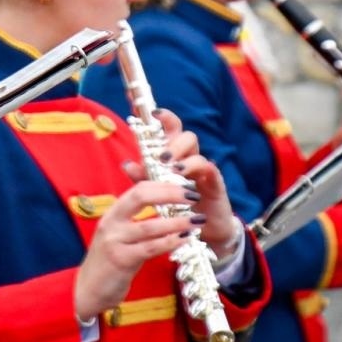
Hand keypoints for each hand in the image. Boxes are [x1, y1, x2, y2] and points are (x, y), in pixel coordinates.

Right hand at [73, 179, 196, 322]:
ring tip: (197, 220)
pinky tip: (185, 239)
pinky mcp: (121, 260)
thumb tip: (163, 204)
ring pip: (149, 225)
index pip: (138, 189)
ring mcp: (114, 241)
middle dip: (169, 194)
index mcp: (112, 214)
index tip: (184, 186)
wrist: (89, 289)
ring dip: (176, 222)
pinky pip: (150, 248)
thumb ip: (136, 219)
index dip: (163, 185)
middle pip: (140, 197)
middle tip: (193, 196)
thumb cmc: (109, 261)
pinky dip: (170, 242)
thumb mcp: (119, 235)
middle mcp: (111, 223)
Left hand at [148, 109, 241, 258]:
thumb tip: (126, 163)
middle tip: (161, 156)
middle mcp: (189, 158)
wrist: (203, 230)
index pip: (169, 131)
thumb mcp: (156, 191)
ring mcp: (203, 170)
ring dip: (182, 157)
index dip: (162, 118)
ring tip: (171, 168)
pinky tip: (188, 176)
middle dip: (172, 140)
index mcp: (174, 156)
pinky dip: (199, 169)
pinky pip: (210, 169)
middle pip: (185, 135)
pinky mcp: (215, 183)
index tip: (150, 110)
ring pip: (196, 150)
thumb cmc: (179, 206)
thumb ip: (143, 177)